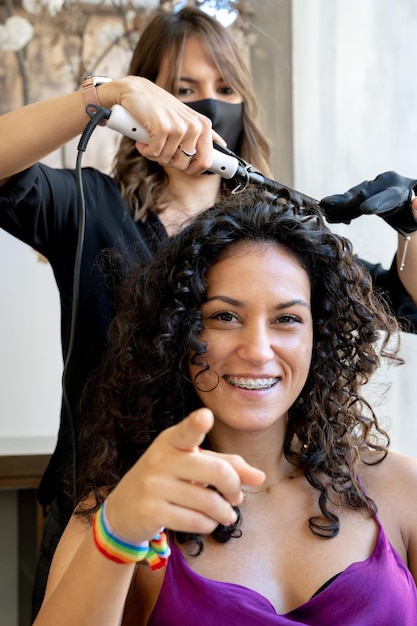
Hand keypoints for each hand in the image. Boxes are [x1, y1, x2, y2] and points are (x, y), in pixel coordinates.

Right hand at [103, 77, 224, 174]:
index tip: (185, 168)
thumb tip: (222, 146)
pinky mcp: (163, 128)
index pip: (207, 161)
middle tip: (161, 147)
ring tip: (150, 138)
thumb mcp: (186, 119)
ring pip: (166, 160)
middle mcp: (195, 126)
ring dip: (154, 153)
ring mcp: (180, 127)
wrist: (135, 91)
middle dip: (169, 161)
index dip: (194, 170)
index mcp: (204, 126)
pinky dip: (145, 149)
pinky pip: (154, 154)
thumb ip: (202, 133)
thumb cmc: (160, 109)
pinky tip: (142, 138)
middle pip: (184, 164)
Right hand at [104, 408, 264, 543]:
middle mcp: (161, 459)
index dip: (197, 424)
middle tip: (238, 497)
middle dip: (235, 488)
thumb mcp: (191, 464)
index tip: (206, 417)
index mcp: (172, 440)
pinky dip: (210, 525)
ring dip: (226, 513)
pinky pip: (196, 521)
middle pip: (217, 472)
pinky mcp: (151, 511)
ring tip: (227, 514)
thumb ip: (226, 465)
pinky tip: (209, 522)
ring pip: (209, 502)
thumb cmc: (167, 480)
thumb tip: (260, 477)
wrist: (123, 508)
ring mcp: (154, 485)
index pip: (187, 431)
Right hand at [320, 171, 416, 233]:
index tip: (364, 209)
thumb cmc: (416, 213)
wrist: (413, 204)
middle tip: (332, 213)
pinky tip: (330, 212)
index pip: (388, 196)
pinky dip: (340, 205)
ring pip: (355, 195)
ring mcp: (375, 184)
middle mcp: (387, 182)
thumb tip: (415, 202)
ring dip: (340, 205)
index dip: (376, 202)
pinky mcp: (367, 190)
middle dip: (348, 205)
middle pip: (365, 194)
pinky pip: (351, 198)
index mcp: (401, 189)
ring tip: (326, 212)